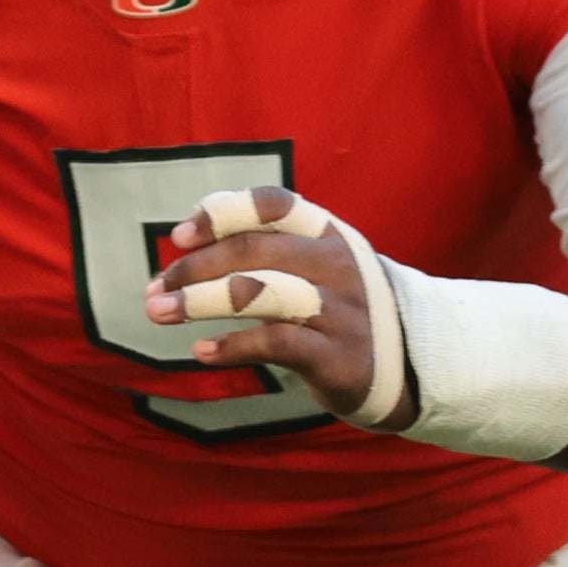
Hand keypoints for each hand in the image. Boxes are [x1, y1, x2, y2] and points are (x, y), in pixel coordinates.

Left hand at [142, 189, 392, 424]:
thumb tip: (183, 241)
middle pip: (254, 250)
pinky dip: (231, 346)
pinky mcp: (336, 355)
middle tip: (154, 290)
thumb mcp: (314, 265)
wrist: (412, 362)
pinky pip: (275, 343)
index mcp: (327, 232)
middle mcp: (335, 263)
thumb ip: (261, 246)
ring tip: (159, 313)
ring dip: (200, 301)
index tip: (179, 237)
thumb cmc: (340, 308)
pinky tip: (201, 352)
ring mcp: (339, 309)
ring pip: (259, 292)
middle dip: (193, 268)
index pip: (272, 204)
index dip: (221, 214)